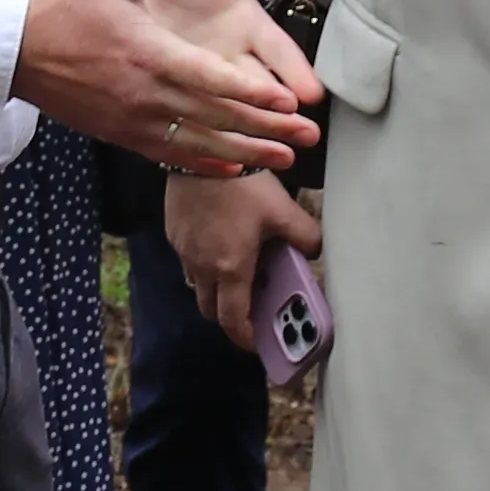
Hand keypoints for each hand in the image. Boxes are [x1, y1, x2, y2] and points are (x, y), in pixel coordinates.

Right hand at [20, 0, 321, 171]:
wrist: (14, 50)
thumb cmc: (63, 7)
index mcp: (147, 53)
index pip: (210, 79)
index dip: (251, 93)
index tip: (287, 101)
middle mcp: (144, 94)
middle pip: (215, 117)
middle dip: (265, 129)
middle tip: (307, 138)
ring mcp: (132, 119)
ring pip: (199, 143)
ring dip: (245, 152)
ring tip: (284, 159)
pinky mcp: (121, 133)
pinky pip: (170, 154)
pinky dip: (204, 162)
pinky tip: (233, 166)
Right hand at [163, 163, 323, 348]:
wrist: (202, 149)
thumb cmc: (243, 183)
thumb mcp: (284, 211)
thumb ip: (306, 237)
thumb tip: (315, 252)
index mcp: (230, 268)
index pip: (233, 321)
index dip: (246, 338)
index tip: (260, 342)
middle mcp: (201, 266)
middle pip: (211, 310)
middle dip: (231, 317)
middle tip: (252, 309)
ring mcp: (183, 250)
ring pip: (197, 285)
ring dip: (216, 289)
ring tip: (238, 274)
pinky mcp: (174, 233)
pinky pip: (188, 260)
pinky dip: (204, 263)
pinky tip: (221, 242)